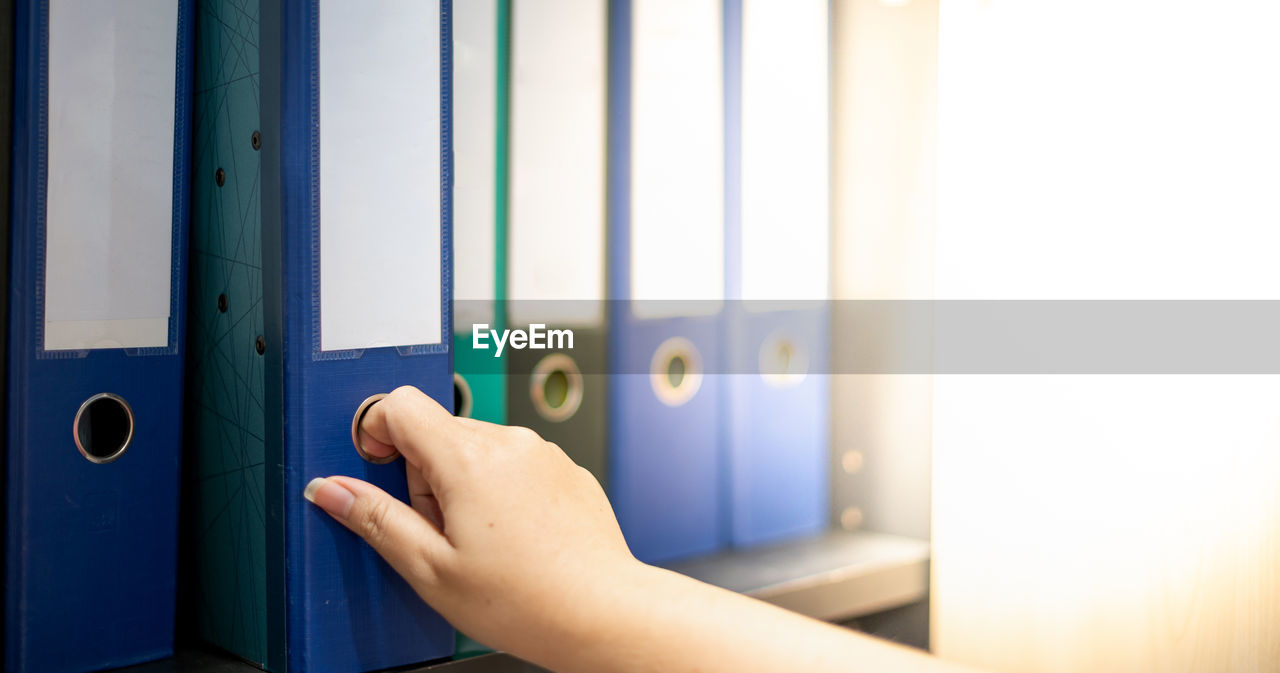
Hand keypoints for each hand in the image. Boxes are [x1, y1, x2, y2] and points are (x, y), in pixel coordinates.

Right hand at [303, 385, 644, 662]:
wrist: (601, 613)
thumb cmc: (525, 600)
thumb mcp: (430, 568)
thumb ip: (375, 520)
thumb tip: (332, 490)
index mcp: (468, 458)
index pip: (400, 404)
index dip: (376, 432)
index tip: (376, 467)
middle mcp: (510, 443)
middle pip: (438, 430)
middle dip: (422, 475)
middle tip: (438, 532)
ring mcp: (543, 454)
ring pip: (478, 447)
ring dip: (463, 483)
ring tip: (479, 542)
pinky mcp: (567, 471)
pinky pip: (516, 464)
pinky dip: (503, 490)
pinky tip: (512, 538)